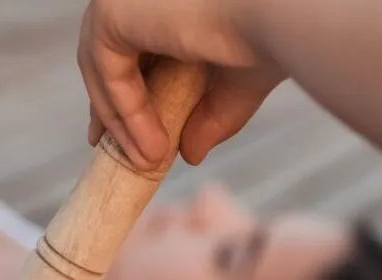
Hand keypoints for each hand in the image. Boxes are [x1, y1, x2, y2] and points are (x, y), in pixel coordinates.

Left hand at [79, 0, 284, 168]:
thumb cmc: (272, 32)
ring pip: (99, 64)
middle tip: (107, 147)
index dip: (119, 85)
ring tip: (148, 162)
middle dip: (105, 102)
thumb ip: (208, 115)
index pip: (127, 40)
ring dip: (119, 120)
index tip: (117, 129)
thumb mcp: (235, 83)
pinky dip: (127, 115)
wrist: (281, 11)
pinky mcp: (113, 8)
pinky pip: (108, 73)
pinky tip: (153, 150)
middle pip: (103, 49)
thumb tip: (190, 155)